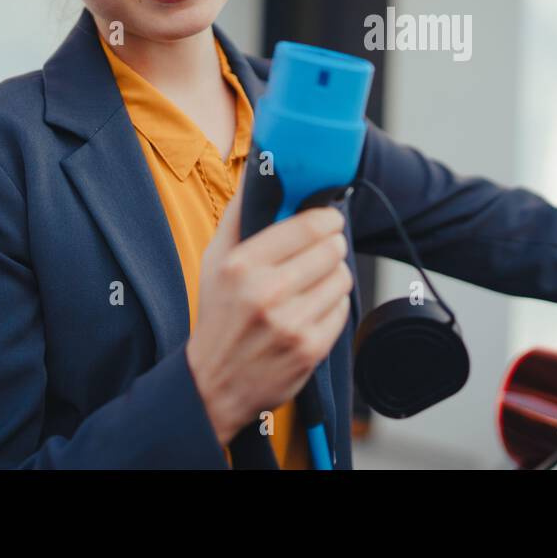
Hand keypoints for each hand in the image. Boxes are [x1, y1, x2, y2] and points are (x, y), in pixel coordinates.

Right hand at [184, 174, 353, 446]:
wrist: (213, 384)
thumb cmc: (218, 315)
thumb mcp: (214, 261)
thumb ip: (238, 216)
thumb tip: (259, 173)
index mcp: (241, 266)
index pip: (307, 227)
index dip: (326, 218)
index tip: (329, 218)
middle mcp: (267, 294)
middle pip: (331, 250)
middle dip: (332, 245)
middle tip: (324, 248)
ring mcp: (291, 324)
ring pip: (342, 277)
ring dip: (334, 274)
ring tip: (315, 280)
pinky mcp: (310, 349)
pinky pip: (342, 309)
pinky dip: (333, 304)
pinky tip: (313, 307)